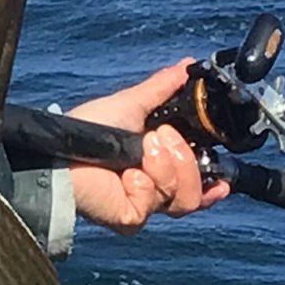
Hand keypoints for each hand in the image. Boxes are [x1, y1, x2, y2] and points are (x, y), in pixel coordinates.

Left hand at [65, 61, 232, 231]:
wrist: (60, 152)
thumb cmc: (87, 130)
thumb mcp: (132, 104)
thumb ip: (162, 88)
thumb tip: (186, 66)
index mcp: (159, 168)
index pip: (197, 185)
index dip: (213, 184)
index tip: (223, 178)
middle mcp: (154, 191)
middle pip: (196, 193)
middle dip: (185, 159)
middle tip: (160, 137)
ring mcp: (143, 206)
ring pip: (183, 198)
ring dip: (167, 168)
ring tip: (144, 151)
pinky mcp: (130, 218)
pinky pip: (154, 204)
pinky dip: (143, 184)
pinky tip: (126, 175)